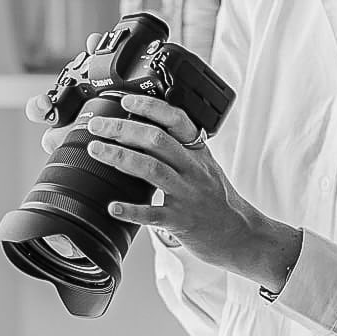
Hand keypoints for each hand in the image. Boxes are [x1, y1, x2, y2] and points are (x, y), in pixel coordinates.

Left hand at [26, 35, 301, 293]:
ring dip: (120, 156)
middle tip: (96, 126)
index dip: (150, 107)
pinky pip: (154, 214)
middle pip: (156, 140)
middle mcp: (193, 169)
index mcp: (198, 152)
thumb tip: (141, 132)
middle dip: (122, 128)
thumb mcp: (204, 166)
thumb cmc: (216, 199)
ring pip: (152, 169)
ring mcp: (187, 194)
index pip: (176, 120)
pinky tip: (113, 207)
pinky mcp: (181, 221)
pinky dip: (132, 210)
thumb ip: (179, 150)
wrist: (240, 233)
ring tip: (96, 150)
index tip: (125, 102)